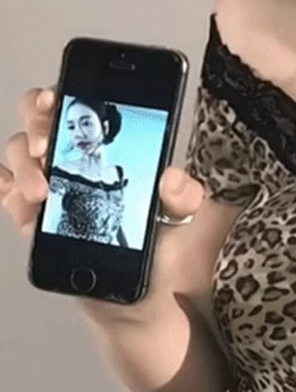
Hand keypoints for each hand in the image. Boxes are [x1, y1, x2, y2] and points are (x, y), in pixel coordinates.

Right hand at [1, 86, 204, 317]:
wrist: (144, 297)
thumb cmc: (161, 250)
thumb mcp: (180, 219)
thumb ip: (183, 196)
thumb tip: (173, 180)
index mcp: (107, 151)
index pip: (77, 105)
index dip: (61, 94)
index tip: (58, 101)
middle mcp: (74, 162)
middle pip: (37, 120)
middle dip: (35, 125)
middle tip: (47, 148)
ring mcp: (51, 188)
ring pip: (17, 156)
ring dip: (23, 167)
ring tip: (42, 192)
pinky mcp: (36, 220)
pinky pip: (7, 193)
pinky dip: (8, 192)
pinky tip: (23, 203)